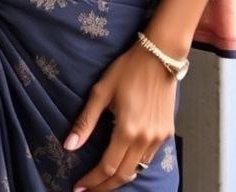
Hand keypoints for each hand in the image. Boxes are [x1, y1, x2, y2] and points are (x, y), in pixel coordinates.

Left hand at [66, 43, 176, 190]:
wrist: (158, 57)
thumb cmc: (128, 69)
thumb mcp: (100, 92)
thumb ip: (85, 122)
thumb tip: (69, 145)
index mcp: (128, 130)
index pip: (107, 167)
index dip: (92, 180)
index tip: (78, 187)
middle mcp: (146, 139)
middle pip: (123, 175)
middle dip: (104, 187)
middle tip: (88, 190)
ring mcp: (159, 138)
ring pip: (138, 170)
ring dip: (119, 178)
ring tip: (101, 181)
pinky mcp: (166, 134)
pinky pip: (148, 159)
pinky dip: (134, 166)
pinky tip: (121, 163)